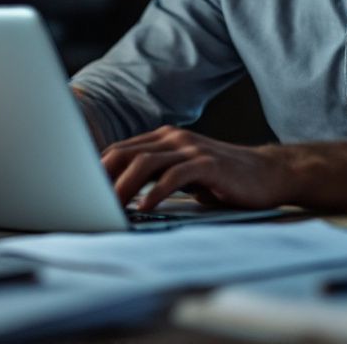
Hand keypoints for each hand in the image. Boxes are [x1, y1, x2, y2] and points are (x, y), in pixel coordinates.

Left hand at [100, 125, 297, 210]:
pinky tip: (145, 207)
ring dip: (124, 187)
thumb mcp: (185, 174)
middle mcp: (174, 139)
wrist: (268, 174)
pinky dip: (156, 192)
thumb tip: (122, 197)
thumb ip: (158, 177)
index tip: (78, 191)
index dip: (96, 170)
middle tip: (85, 201)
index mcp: (164, 139)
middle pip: (126, 154)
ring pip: (145, 163)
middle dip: (102, 178)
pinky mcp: (207, 163)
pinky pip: (174, 176)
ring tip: (111, 207)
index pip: (120, 151)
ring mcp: (190, 148)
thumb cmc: (224, 179)